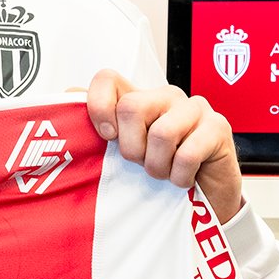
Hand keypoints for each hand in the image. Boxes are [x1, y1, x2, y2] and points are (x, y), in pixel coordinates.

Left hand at [86, 70, 242, 223]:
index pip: (107, 80)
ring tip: (163, 172)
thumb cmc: (160, 171)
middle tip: (141, 163)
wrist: (205, 199)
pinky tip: (183, 179)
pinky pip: (188, 153)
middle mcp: (164, 97)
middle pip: (131, 107)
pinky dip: (179, 176)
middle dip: (131, 147)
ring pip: (161, 132)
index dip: (99, 107)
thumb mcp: (122, 154)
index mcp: (138, 99)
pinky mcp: (218, 127)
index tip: (106, 136)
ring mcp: (193, 109)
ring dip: (157, 165)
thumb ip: (96, 132)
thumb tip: (60, 105)